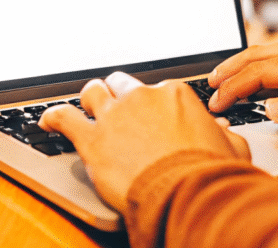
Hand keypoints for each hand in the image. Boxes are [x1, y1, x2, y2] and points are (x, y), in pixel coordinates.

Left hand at [39, 72, 249, 212]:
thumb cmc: (211, 173)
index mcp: (174, 94)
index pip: (155, 89)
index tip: (150, 116)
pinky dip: (53, 117)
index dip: (150, 104)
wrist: (189, 194)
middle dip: (117, 95)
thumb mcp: (229, 147)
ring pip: (92, 93)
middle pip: (120, 84)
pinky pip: (63, 118)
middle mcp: (141, 97)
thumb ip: (220, 133)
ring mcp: (114, 116)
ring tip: (86, 109)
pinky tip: (48, 121)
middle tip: (117, 111)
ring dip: (89, 100)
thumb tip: (222, 130)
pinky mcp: (92, 139)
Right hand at [207, 36, 277, 135]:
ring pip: (272, 50)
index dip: (236, 88)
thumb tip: (272, 106)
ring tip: (223, 76)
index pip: (263, 72)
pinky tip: (261, 68)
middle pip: (261, 54)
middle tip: (208, 89)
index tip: (216, 102)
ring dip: (244, 63)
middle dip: (230, 71)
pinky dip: (262, 60)